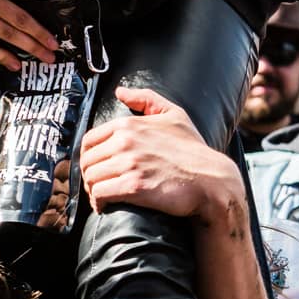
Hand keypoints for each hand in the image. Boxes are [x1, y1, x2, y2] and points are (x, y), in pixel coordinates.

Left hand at [80, 87, 247, 223]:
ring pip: (91, 178)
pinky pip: (100, 193)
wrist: (211, 180)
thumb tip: (120, 92)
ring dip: (92, 189)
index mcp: (128, 125)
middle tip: (97, 185)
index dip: (88, 156)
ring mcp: (129, 164)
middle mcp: (125, 142)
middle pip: (88, 161)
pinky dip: (98, 202)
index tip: (96, 167)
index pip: (89, 140)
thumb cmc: (193, 150)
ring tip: (100, 196)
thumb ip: (146, 99)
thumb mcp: (174, 114)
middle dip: (89, 175)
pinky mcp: (134, 187)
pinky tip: (104, 206)